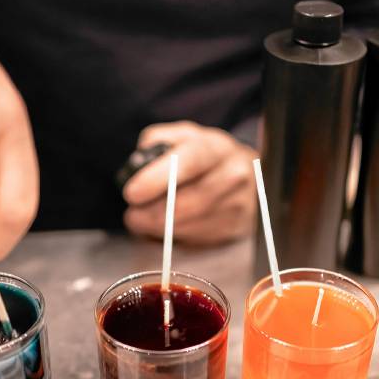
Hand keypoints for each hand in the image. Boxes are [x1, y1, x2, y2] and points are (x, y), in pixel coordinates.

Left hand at [123, 121, 256, 244]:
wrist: (246, 175)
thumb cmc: (203, 156)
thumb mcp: (181, 137)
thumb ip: (156, 142)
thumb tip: (138, 167)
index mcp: (216, 148)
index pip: (187, 164)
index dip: (156, 180)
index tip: (132, 194)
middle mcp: (233, 176)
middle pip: (184, 203)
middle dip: (150, 213)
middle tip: (132, 214)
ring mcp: (237, 205)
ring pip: (186, 227)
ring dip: (158, 229)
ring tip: (145, 221)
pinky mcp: (234, 229)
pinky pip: (194, 241)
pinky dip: (174, 237)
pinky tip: (168, 227)